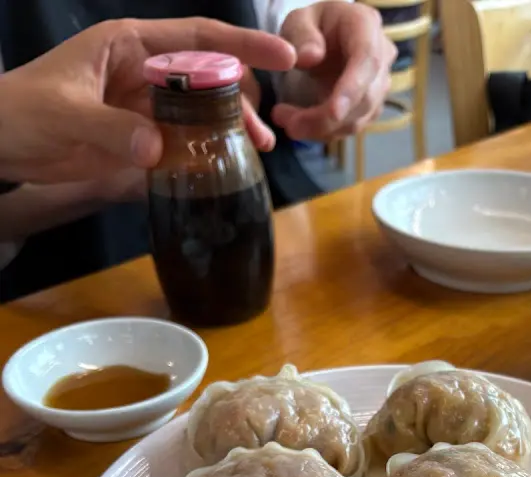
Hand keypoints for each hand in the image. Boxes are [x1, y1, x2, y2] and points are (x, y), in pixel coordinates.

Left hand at [0, 18, 296, 184]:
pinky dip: (207, 151)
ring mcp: (148, 104)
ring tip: (256, 150)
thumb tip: (159, 151)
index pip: (198, 38)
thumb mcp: (66, 113)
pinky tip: (223, 164)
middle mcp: (147, 70)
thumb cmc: (23, 111)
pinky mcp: (145, 135)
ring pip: (203, 111)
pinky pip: (186, 139)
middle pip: (210, 76)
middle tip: (265, 132)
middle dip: (244, 99)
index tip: (284, 56)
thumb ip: (113, 130)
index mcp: (131, 45)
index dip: (244, 44)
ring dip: (231, 128)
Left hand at [272, 2, 396, 140]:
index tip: (333, 113)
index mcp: (365, 26)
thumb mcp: (298, 21)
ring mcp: (379, 84)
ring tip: (287, 123)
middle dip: (327, 119)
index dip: (352, 89)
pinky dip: (326, 132)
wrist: (323, 38)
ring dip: (323, 129)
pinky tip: (302, 125)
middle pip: (365, 98)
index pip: (367, 61)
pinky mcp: (370, 105)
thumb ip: (301, 35)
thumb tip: (310, 58)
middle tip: (289, 125)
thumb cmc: (311, 26)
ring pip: (359, 118)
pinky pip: (352, 126)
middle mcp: (382, 56)